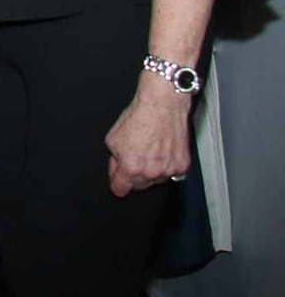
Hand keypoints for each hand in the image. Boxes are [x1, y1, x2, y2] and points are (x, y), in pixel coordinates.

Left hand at [105, 80, 192, 196]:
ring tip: (150, 150)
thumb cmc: (138, 118)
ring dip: (152, 171)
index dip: (117, 184)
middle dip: (134, 175)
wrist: (162, 106)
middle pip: (139, 186)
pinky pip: (172, 173)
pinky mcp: (183, 165)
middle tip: (134, 157)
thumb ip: (114, 159)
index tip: (119, 182)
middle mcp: (151, 173)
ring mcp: (169, 170)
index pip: (121, 189)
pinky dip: (168, 165)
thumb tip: (118, 168)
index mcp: (131, 168)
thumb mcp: (112, 139)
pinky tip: (163, 151)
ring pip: (157, 180)